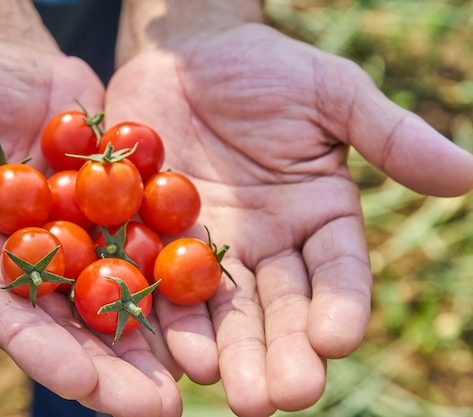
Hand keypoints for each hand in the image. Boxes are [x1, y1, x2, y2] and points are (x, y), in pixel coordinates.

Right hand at [0, 35, 182, 416]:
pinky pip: (150, 255)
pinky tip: (212, 316)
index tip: (79, 381)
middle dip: (109, 368)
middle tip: (155, 409)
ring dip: (153, 343)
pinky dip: (177, 286)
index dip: (36, 348)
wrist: (18, 67)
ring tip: (195, 379)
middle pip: (65, 324)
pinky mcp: (118, 218)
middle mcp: (25, 262)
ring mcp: (75, 244)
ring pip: (115, 302)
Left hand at [106, 19, 472, 416]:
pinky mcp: (160, 240)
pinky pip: (164, 284)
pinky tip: (177, 353)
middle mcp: (270, 244)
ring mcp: (213, 247)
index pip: (337, 272)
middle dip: (283, 351)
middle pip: (281, 306)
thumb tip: (466, 174)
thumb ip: (389, 136)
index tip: (335, 339)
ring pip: (225, 310)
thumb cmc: (263, 67)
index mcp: (317, 217)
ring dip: (229, 353)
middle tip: (285, 395)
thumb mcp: (330, 94)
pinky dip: (172, 318)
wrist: (185, 57)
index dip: (339, 305)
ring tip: (234, 393)